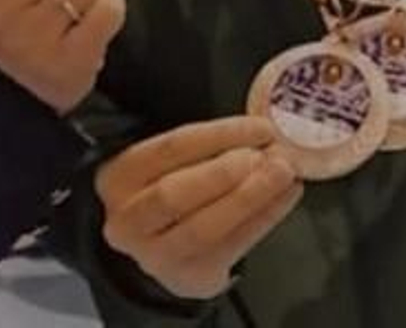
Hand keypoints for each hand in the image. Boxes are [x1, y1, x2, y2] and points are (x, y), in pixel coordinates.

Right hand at [96, 117, 301, 299]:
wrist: (157, 247)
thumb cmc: (164, 189)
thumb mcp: (164, 163)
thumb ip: (201, 148)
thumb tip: (259, 135)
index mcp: (119, 176)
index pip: (169, 149)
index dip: (218, 136)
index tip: (259, 128)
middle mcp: (129, 219)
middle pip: (176, 193)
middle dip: (227, 173)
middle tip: (270, 157)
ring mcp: (156, 254)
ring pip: (204, 227)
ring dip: (250, 198)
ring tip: (284, 175)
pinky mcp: (188, 277)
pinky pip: (230, 247)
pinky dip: (263, 219)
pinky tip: (286, 197)